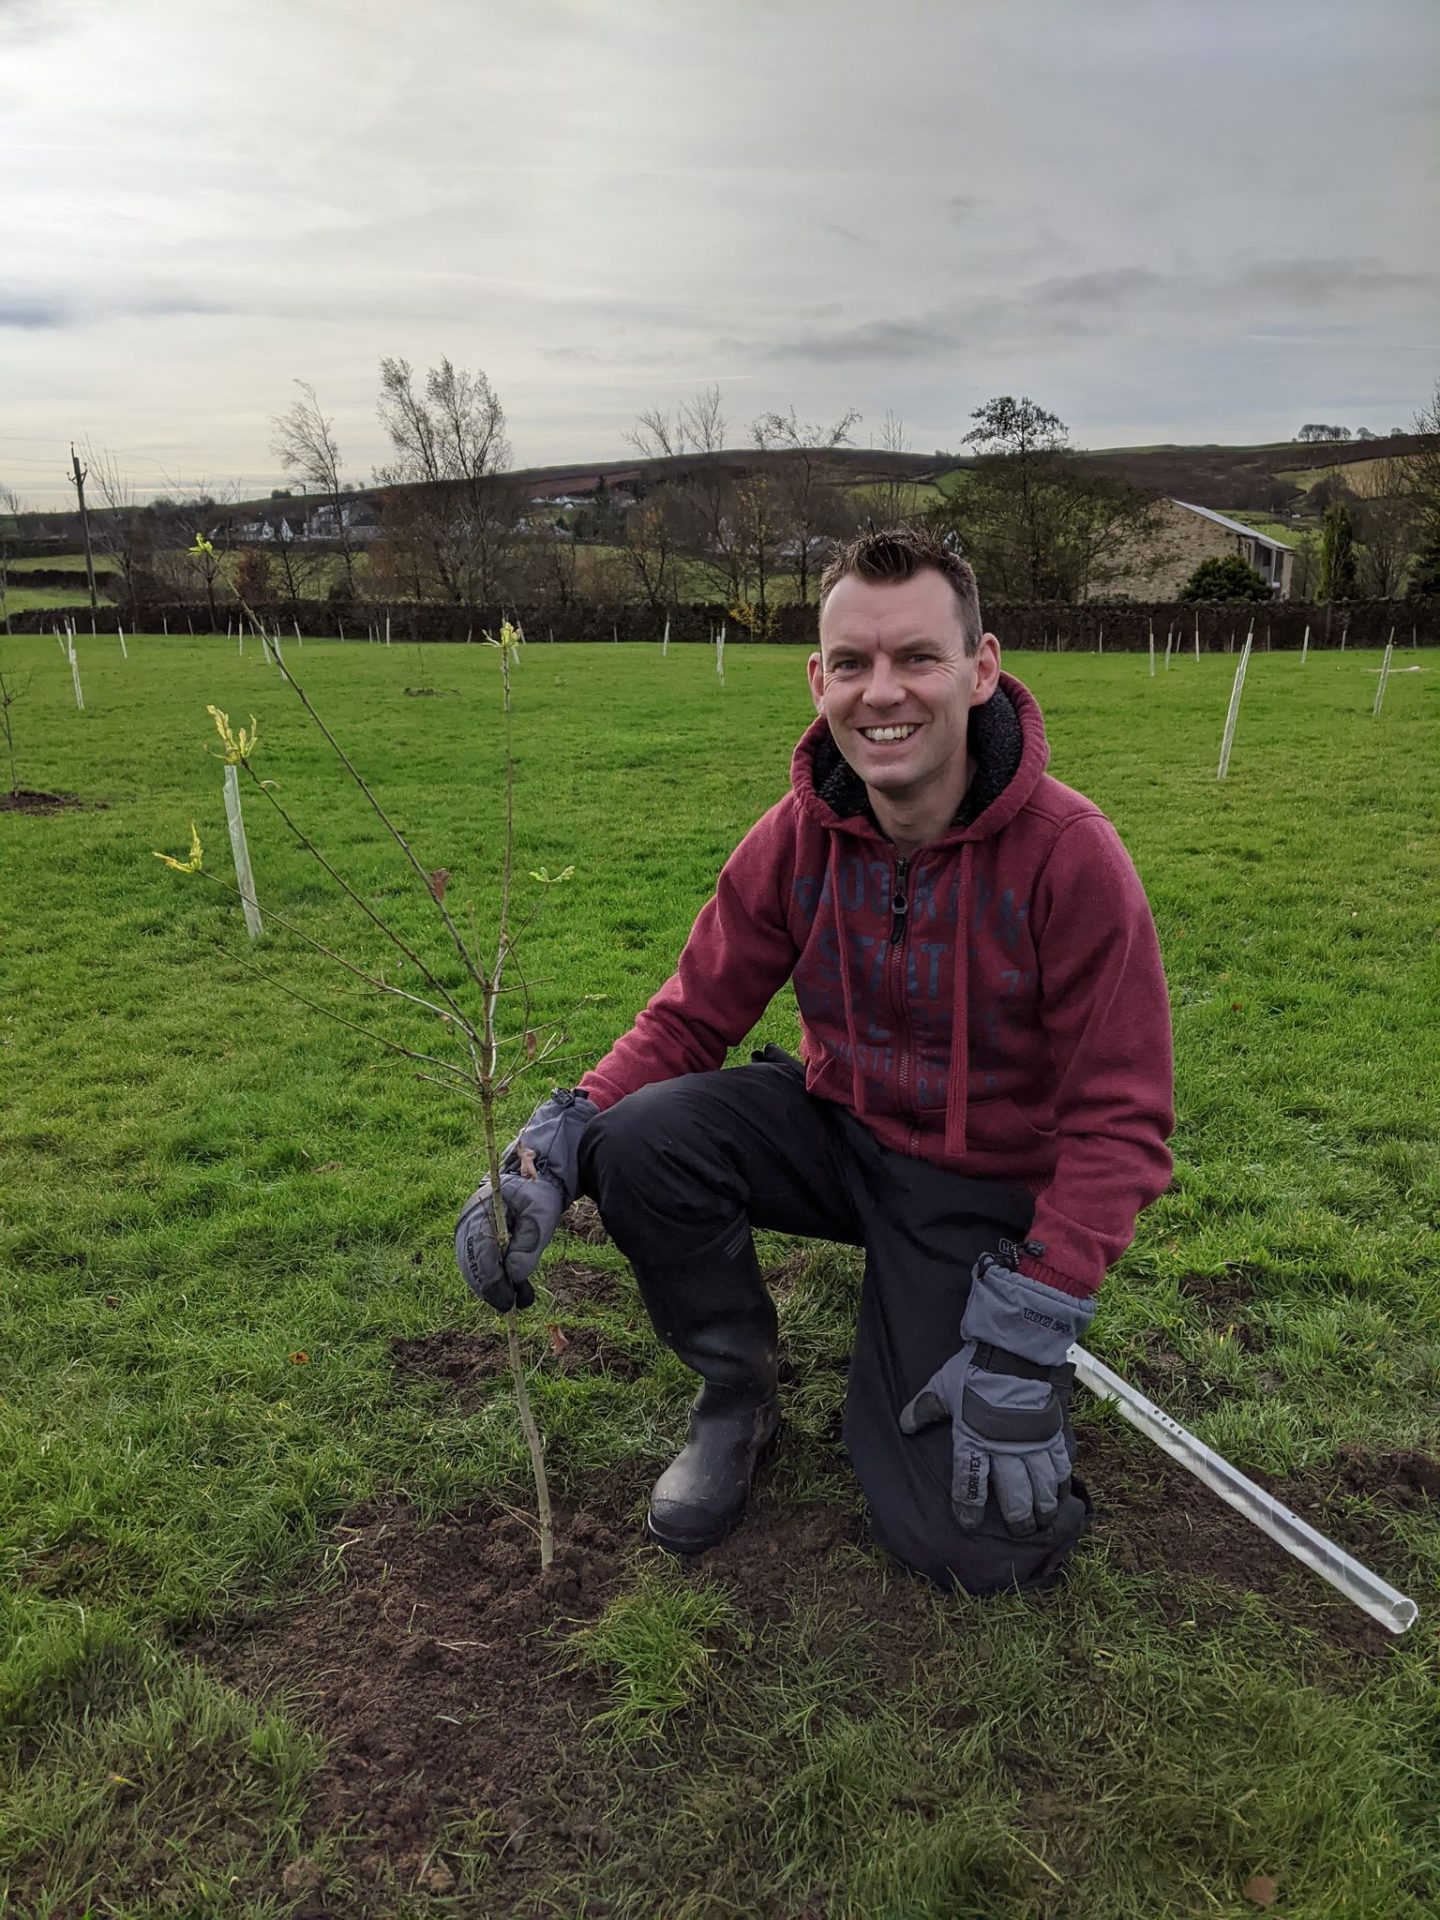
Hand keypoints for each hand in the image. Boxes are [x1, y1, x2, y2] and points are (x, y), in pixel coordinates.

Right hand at [454, 1088, 597, 1312]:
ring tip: (517, 1298)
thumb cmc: (540, 1193)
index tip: (508, 1301)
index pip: (481, 1255)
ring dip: (492, 1286)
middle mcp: (469, 1222)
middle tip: (514, 1304)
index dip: (493, 1282)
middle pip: (472, 1265)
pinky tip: (510, 1288)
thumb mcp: (541, 1216)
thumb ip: (528, 1244)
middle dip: (492, 1288)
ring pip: (474, 1267)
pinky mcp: (477, 1236)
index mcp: (482, 1212)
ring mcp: (470, 1229)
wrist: (538, 1177)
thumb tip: (514, 1276)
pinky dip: (492, 1278)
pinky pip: (479, 1262)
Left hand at [900, 1346, 1073, 1535]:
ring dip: (1043, 1506)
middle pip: (1014, 1494)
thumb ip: (924, 1408)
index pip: (970, 1482)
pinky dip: (1062, 1480)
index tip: (968, 1523)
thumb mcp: (942, 1387)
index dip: (968, 1506)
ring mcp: (1032, 1442)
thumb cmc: (974, 1370)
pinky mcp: (1051, 1431)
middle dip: (1017, 1518)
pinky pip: (1060, 1462)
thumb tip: (904, 1425)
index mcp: (974, 1439)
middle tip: (1019, 1532)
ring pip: (1041, 1485)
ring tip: (1044, 1521)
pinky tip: (1062, 1492)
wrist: (1013, 1350)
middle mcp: (1004, 1448)